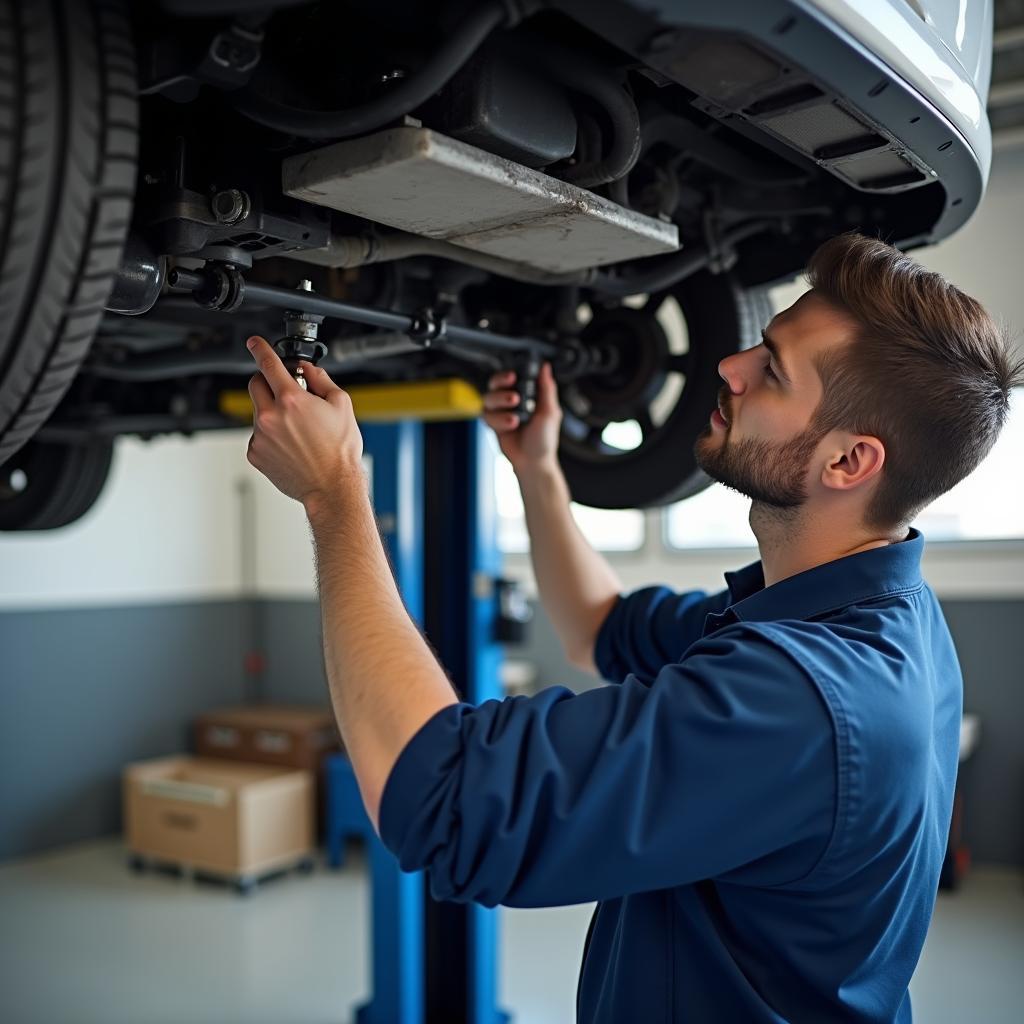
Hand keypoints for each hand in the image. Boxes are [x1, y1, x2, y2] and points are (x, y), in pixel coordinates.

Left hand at [245, 335, 363, 506]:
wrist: (332, 487)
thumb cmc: (340, 451)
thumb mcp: (341, 406)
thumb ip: (321, 380)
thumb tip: (308, 370)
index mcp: (292, 400)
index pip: (268, 364)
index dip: (259, 348)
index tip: (254, 343)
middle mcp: (270, 416)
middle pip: (255, 384)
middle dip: (268, 382)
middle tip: (285, 391)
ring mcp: (260, 436)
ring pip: (258, 411)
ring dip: (272, 412)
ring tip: (297, 430)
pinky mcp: (255, 453)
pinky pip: (257, 435)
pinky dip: (270, 435)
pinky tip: (290, 445)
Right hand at [482, 361, 561, 474]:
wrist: (534, 462)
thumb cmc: (544, 439)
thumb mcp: (551, 412)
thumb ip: (547, 388)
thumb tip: (545, 367)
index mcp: (527, 394)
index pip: (512, 375)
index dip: (509, 373)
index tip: (513, 375)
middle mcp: (512, 400)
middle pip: (495, 382)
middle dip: (500, 384)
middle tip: (512, 394)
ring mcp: (501, 411)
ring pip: (489, 398)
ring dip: (500, 403)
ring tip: (515, 416)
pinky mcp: (493, 424)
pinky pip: (487, 416)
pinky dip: (498, 420)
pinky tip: (511, 425)